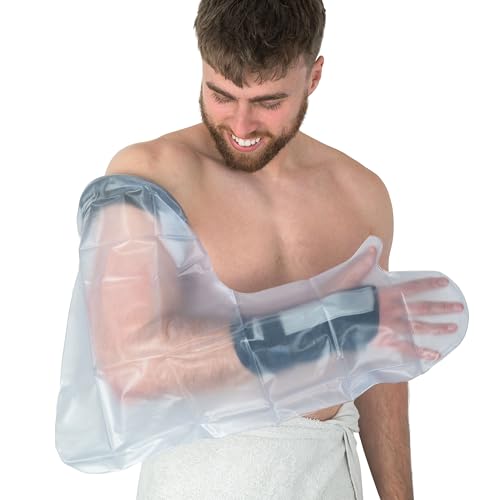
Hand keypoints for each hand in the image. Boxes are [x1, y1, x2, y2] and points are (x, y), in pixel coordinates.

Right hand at [329, 246, 464, 359]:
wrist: (325, 323)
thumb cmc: (333, 299)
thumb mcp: (346, 277)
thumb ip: (363, 263)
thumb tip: (374, 245)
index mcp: (383, 293)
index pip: (411, 287)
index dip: (428, 283)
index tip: (444, 282)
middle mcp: (390, 310)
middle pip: (421, 308)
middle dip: (441, 307)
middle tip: (458, 308)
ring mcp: (388, 326)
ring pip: (418, 327)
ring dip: (436, 328)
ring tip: (452, 328)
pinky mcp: (383, 341)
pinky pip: (405, 348)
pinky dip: (420, 353)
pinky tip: (433, 355)